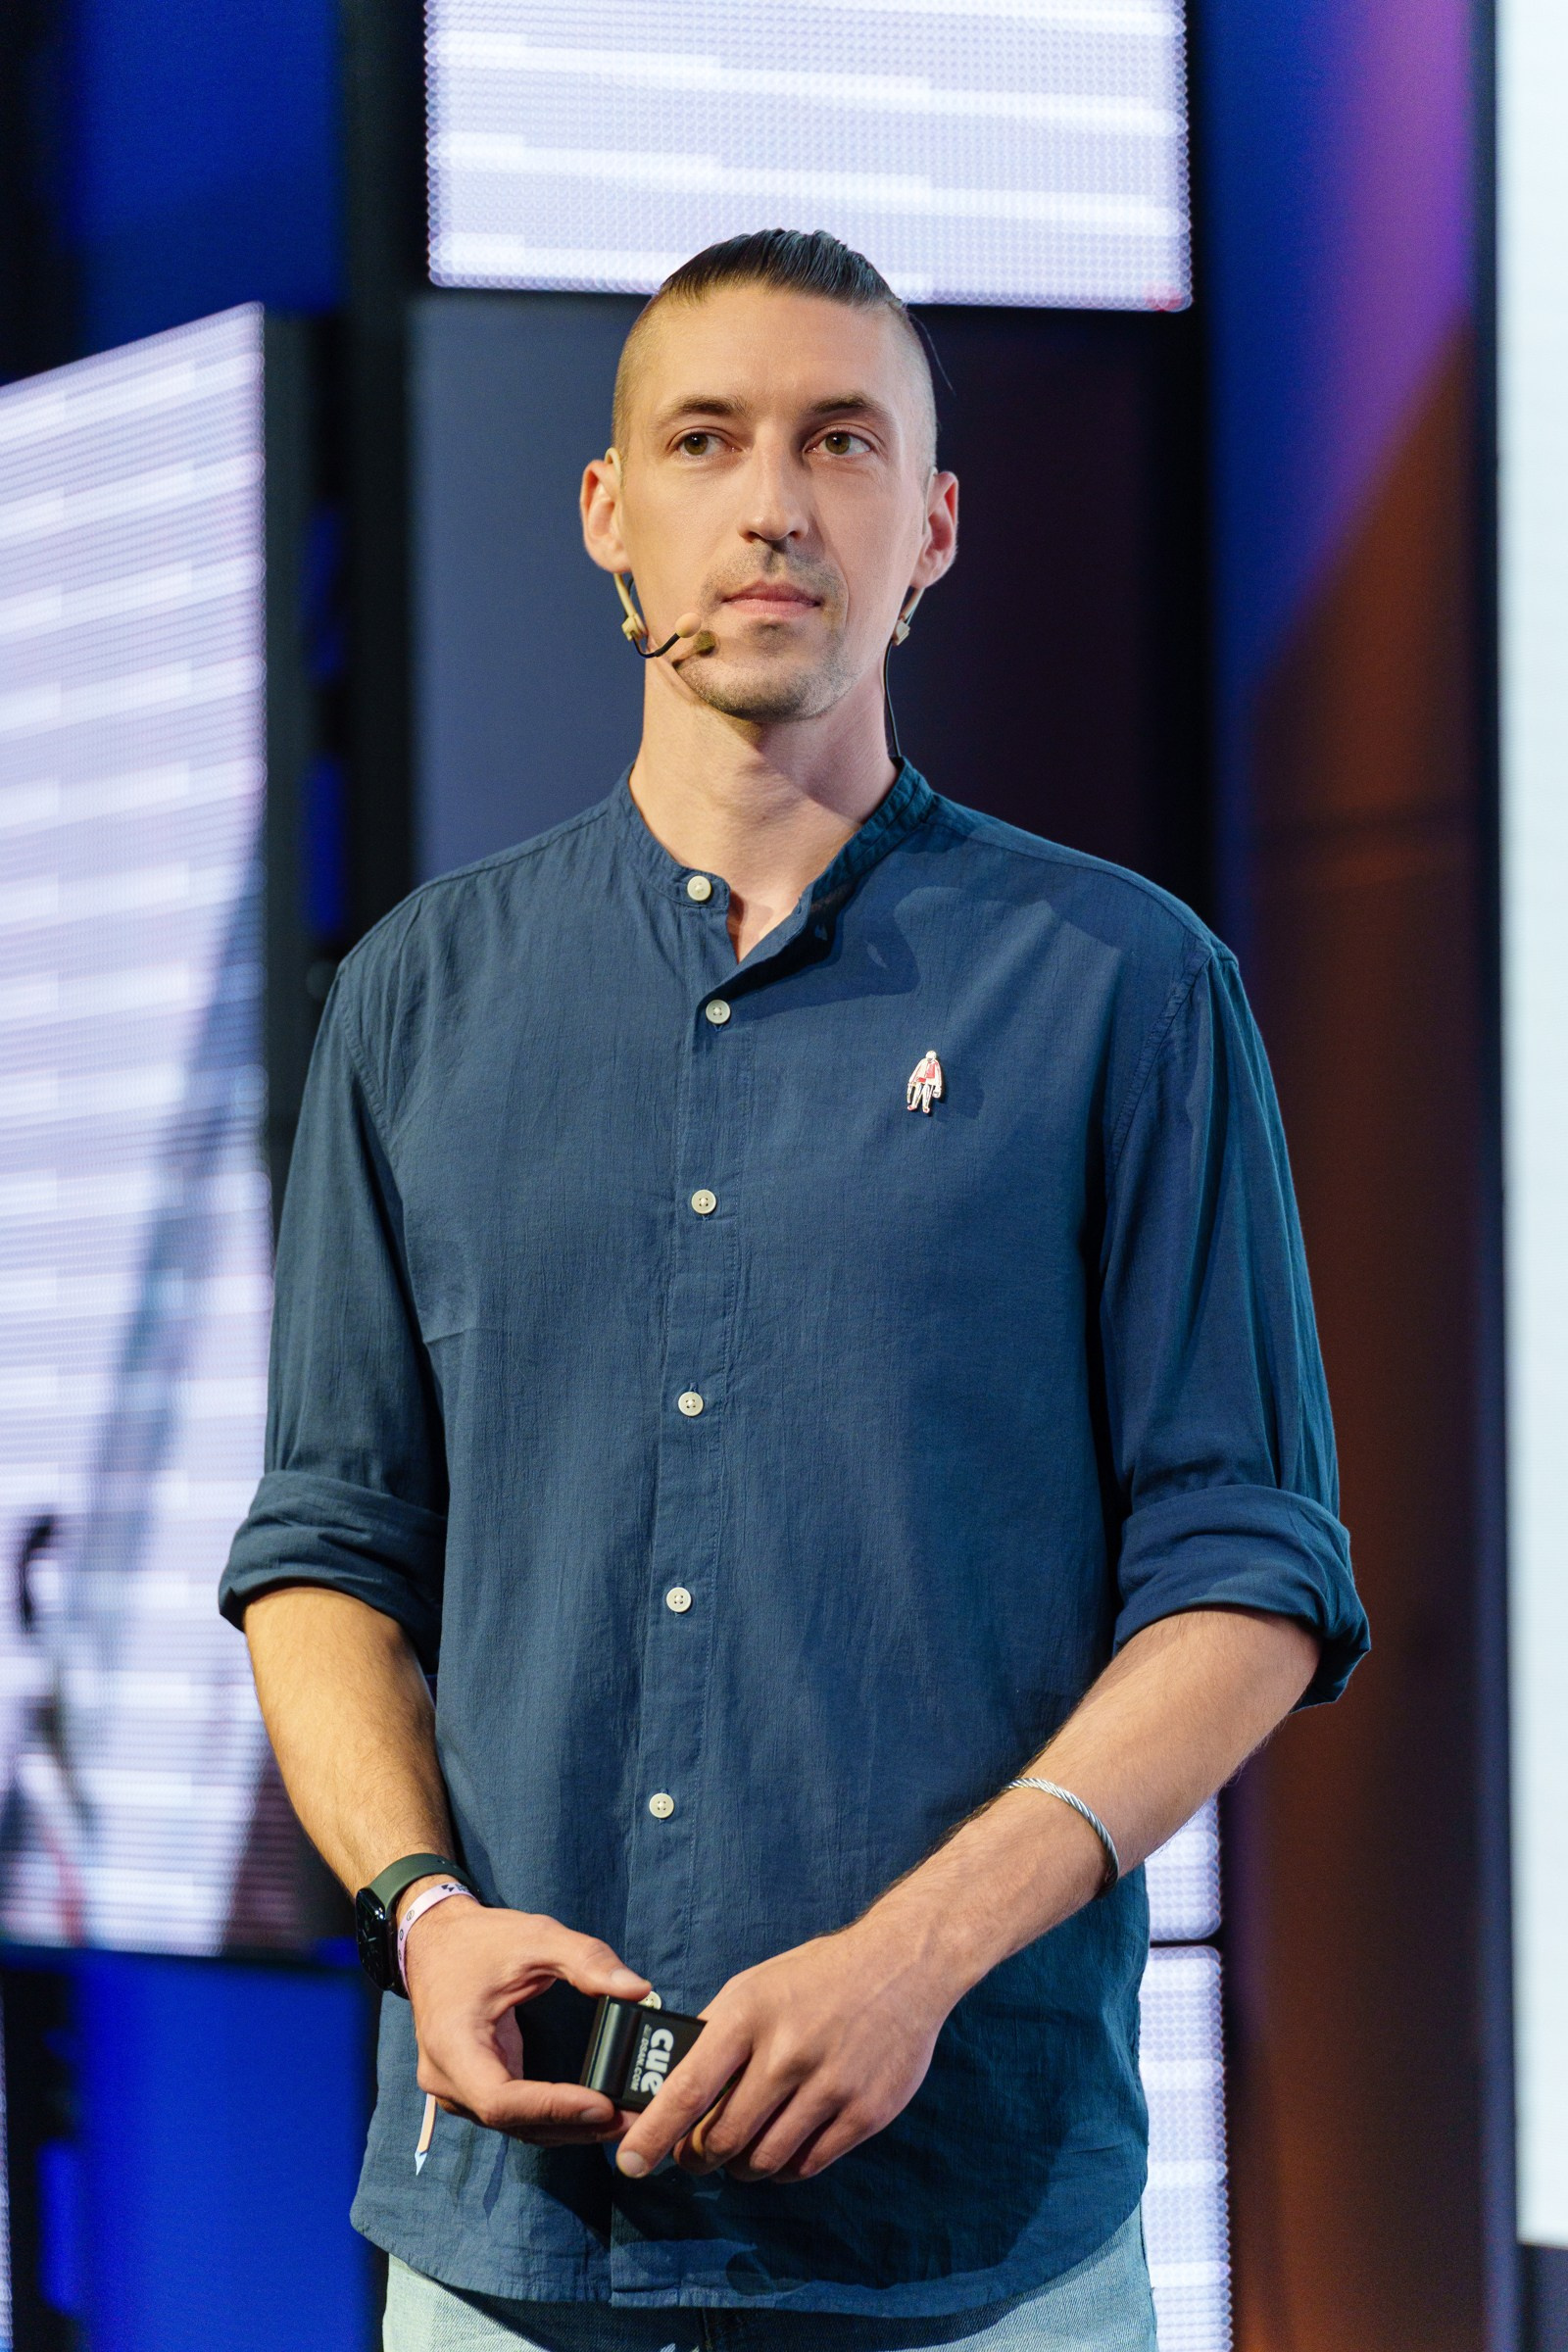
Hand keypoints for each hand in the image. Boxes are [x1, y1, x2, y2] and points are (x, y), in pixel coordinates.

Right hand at [403, 1899, 649, 2142]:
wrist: (435, 1941)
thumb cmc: (480, 1940)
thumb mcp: (536, 1937)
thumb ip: (587, 1961)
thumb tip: (639, 1990)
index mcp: (452, 2044)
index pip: (501, 2100)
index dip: (553, 2108)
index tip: (603, 2104)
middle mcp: (447, 2080)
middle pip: (514, 2122)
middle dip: (575, 2124)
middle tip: (632, 2118)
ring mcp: (455, 2091)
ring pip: (517, 2127)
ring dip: (569, 2128)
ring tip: (623, 2120)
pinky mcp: (471, 2090)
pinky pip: (515, 2115)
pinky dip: (553, 2117)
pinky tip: (592, 2111)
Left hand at [616, 1912, 958, 2184]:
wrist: (903, 1964)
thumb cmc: (817, 1977)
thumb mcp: (754, 1987)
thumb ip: (714, 2035)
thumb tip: (668, 2089)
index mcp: (748, 2014)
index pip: (687, 2090)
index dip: (653, 2135)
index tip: (630, 2164)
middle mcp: (787, 2052)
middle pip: (722, 2138)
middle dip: (698, 2157)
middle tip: (694, 2156)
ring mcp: (830, 2085)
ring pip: (762, 2160)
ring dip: (741, 2167)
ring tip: (740, 2152)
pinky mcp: (865, 2112)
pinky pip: (806, 2165)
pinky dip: (784, 2168)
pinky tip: (782, 2148)